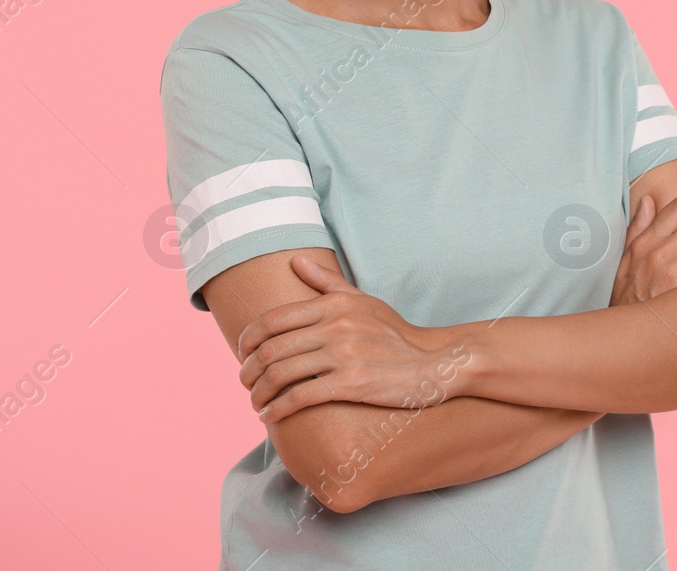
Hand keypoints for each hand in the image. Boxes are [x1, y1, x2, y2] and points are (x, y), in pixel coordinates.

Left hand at [236, 254, 465, 422]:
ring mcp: (343, 355)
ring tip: (256, 402)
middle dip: (248, 370)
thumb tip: (295, 261)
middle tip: (245, 382)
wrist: (433, 362)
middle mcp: (336, 327)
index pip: (273, 319)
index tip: (242, 354)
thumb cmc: (395, 333)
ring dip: (259, 393)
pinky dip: (277, 408)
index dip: (247, 339)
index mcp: (334, 305)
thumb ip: (326, 282)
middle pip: (271, 349)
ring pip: (281, 374)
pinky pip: (300, 397)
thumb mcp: (362, 300)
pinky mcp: (351, 384)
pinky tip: (270, 415)